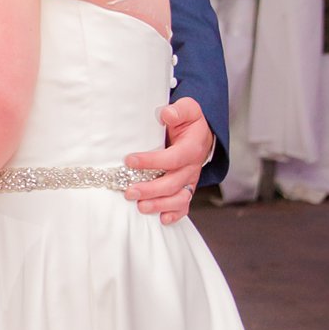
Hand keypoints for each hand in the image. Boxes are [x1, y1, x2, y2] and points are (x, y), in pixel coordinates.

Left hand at [126, 97, 213, 223]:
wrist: (199, 134)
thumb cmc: (188, 122)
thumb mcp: (187, 109)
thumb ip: (179, 110)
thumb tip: (167, 114)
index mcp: (191, 148)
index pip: (172, 158)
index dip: (151, 161)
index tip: (129, 160)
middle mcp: (192, 167)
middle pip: (173, 183)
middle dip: (151, 190)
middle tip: (129, 192)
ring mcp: (189, 181)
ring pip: (179, 198)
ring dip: (160, 205)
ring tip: (140, 207)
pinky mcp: (186, 189)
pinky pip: (184, 206)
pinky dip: (175, 215)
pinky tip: (162, 219)